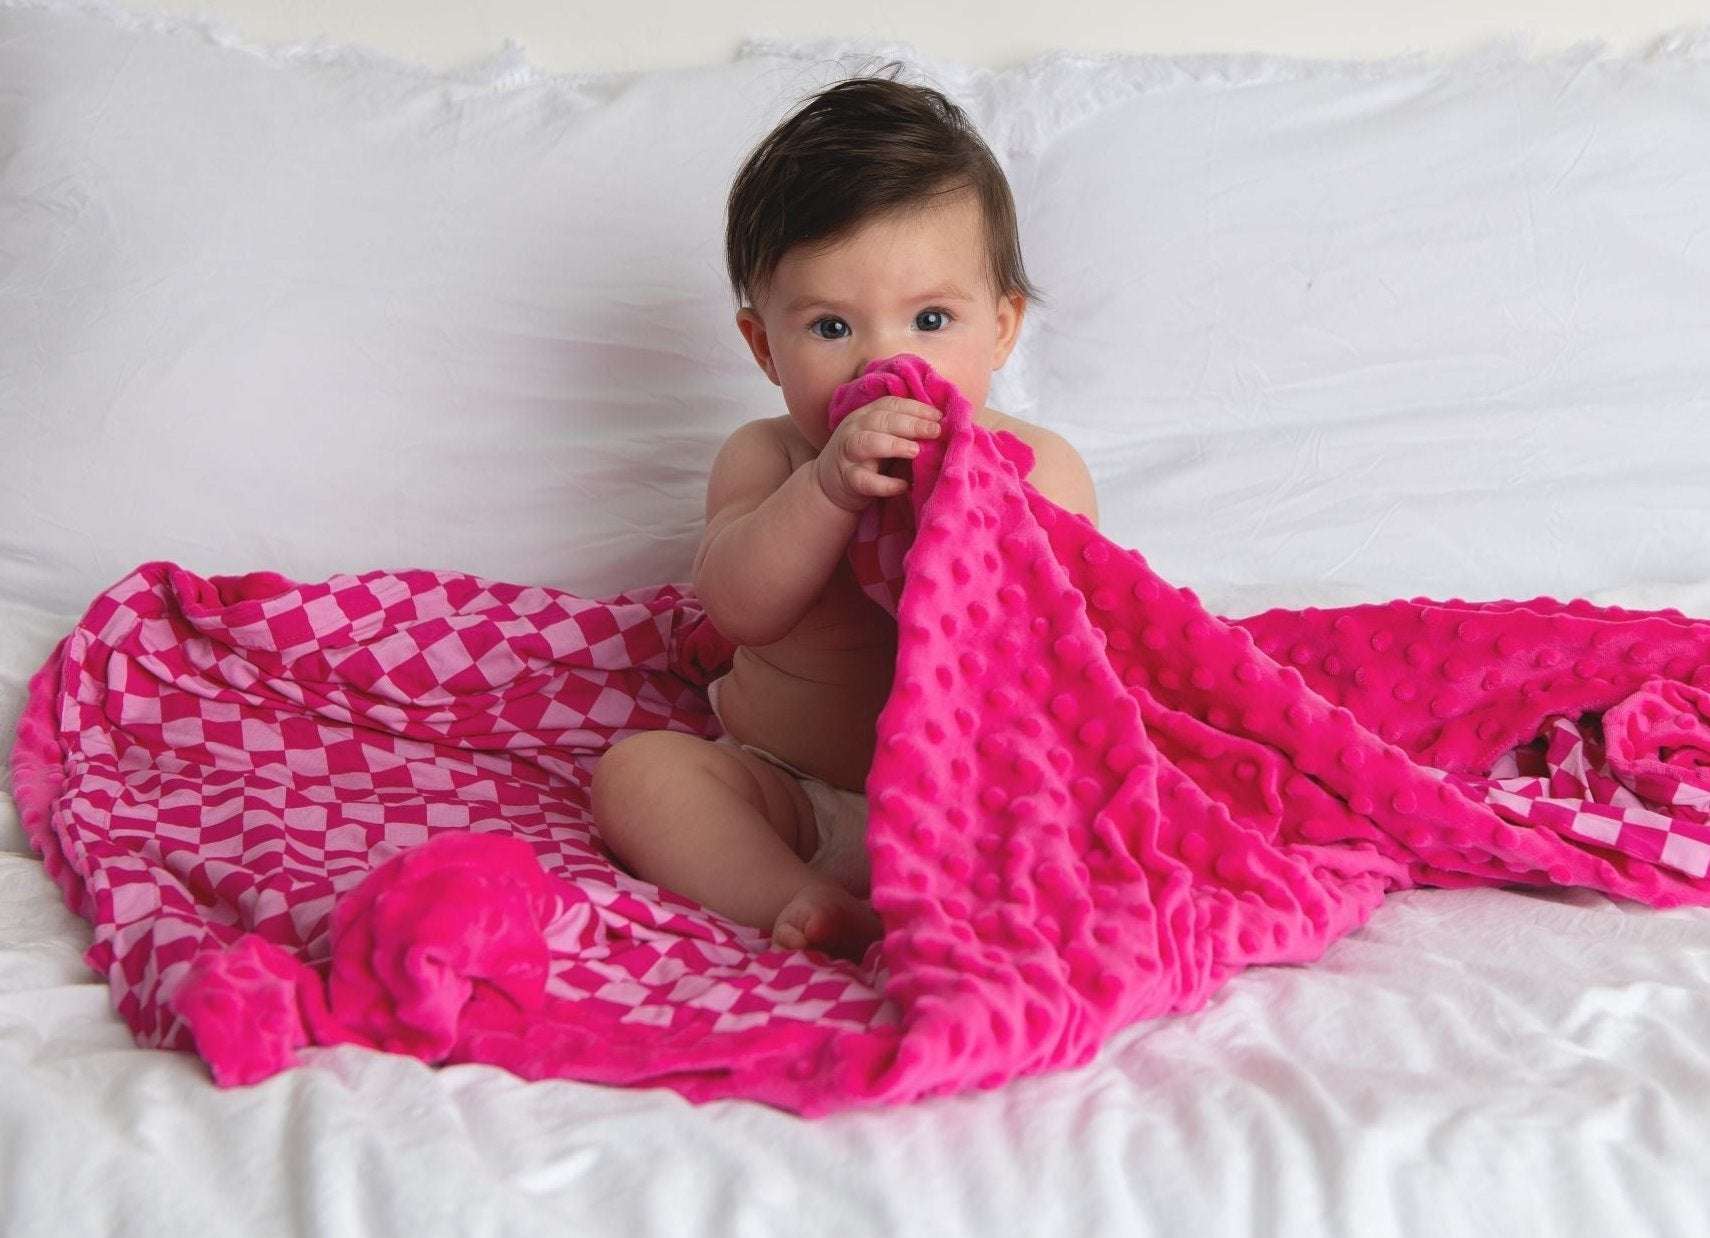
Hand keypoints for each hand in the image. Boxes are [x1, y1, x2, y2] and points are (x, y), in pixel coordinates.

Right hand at [814, 396, 943, 512]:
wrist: (828, 487)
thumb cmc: (865, 459)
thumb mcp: (880, 437)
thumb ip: (902, 430)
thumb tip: (941, 426)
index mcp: (865, 415)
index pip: (891, 404)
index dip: (915, 407)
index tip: (939, 416)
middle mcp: (854, 429)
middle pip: (880, 420)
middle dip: (911, 423)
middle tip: (936, 431)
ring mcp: (848, 454)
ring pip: (866, 443)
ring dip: (893, 445)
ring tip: (916, 451)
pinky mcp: (847, 480)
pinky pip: (864, 480)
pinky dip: (884, 484)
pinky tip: (903, 486)